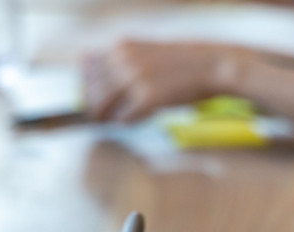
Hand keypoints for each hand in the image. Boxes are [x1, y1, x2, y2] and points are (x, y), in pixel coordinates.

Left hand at [83, 40, 248, 120]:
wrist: (211, 66)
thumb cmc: (179, 62)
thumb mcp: (144, 50)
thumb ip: (114, 56)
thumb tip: (82, 58)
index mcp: (121, 46)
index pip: (87, 71)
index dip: (89, 89)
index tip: (97, 99)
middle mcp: (124, 60)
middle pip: (92, 92)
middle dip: (96, 107)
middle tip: (105, 117)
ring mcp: (135, 79)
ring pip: (102, 106)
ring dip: (107, 118)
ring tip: (118, 120)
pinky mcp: (147, 98)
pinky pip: (124, 119)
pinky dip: (128, 123)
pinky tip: (139, 118)